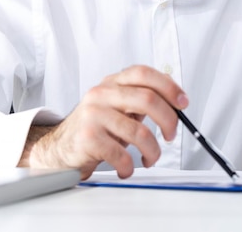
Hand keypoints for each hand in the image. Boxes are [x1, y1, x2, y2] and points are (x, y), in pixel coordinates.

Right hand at [19, 65, 187, 179]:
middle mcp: (102, 94)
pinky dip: (130, 166)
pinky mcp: (88, 137)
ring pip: (139, 132)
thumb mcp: (117, 106)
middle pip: (148, 99)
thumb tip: (176, 103)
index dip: (169, 86)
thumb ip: (141, 100)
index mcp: (112, 83)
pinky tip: (127, 168)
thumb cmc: (95, 127)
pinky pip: (122, 154)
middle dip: (169, 121)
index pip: (144, 74)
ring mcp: (93, 114)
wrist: (59, 148)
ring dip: (153, 151)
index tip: (183, 103)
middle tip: (171, 135)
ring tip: (150, 158)